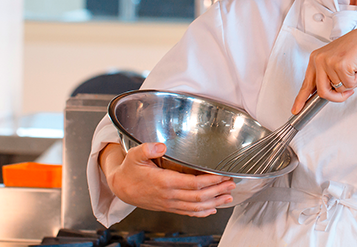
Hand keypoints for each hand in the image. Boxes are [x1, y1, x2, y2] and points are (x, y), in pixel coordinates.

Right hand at [100, 142, 235, 216]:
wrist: (121, 188)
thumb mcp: (135, 155)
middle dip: (218, 191)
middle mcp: (169, 195)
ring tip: (228, 197)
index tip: (222, 175)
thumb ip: (147, 148)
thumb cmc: (130, 170)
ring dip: (214, 202)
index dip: (210, 180)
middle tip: (232, 184)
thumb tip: (160, 146)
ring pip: (196, 206)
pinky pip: (188, 212)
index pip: (193, 183)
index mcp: (164, 182)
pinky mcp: (169, 207)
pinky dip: (202, 212)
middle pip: (199, 196)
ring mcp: (169, 203)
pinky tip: (212, 209)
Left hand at [292, 26, 356, 112]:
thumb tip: (323, 94)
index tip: (295, 109)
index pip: (307, 83)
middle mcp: (319, 59)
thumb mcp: (334, 63)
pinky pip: (349, 85)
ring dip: (351, 84)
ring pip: (338, 90)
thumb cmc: (354, 51)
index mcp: (315, 59)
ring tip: (355, 71)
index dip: (301, 98)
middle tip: (348, 92)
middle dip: (337, 97)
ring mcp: (328, 61)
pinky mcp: (340, 64)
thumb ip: (327, 77)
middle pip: (322, 92)